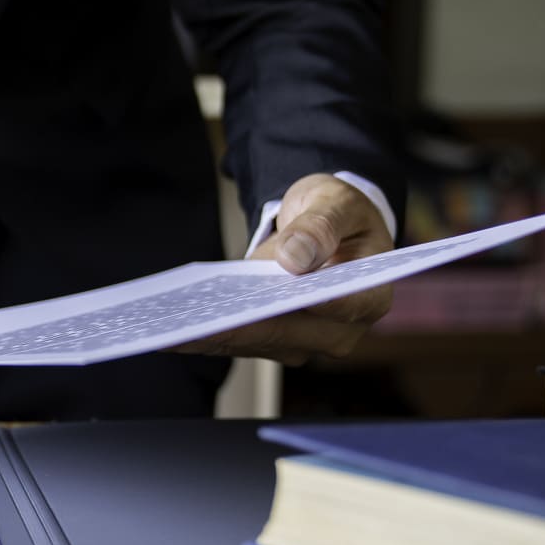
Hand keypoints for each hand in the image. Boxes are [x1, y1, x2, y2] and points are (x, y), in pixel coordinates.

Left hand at [178, 173, 394, 364]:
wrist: (326, 226)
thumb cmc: (338, 213)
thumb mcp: (335, 201)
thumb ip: (321, 225)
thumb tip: (295, 257)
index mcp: (369, 295)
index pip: (341, 306)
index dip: (300, 307)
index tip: (263, 305)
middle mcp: (341, 330)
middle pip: (288, 333)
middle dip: (241, 327)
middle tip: (195, 323)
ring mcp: (307, 342)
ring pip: (258, 342)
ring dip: (216, 336)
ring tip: (174, 326)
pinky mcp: (277, 342)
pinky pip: (242, 341)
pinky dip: (211, 334)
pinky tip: (179, 325)